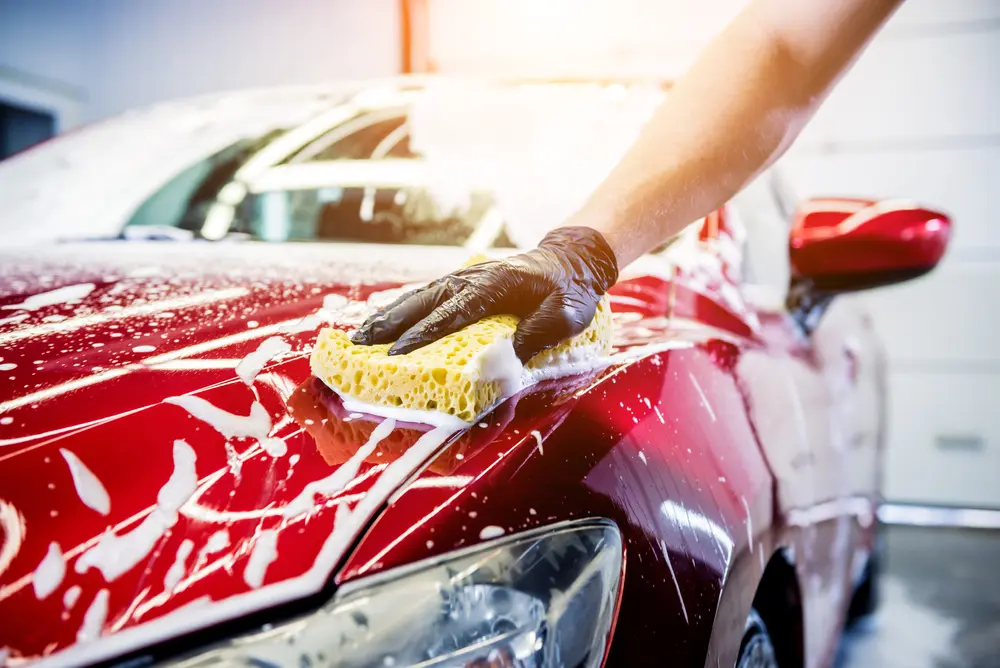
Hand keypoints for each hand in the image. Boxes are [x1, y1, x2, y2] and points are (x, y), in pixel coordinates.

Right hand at [350, 227, 617, 362]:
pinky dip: (401, 310)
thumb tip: (507, 355)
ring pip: (418, 298)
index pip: (453, 314)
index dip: (424, 334)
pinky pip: (426, 298)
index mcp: (495, 286)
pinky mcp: (462, 284)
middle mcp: (471, 279)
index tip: (398, 353)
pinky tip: (384, 326)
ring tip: (359, 338)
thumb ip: (540, 332)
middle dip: (390, 324)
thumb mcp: (567, 314)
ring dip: (388, 317)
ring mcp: (464, 278)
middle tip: (359, 345)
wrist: (571, 261)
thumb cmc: (570, 292)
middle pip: (423, 302)